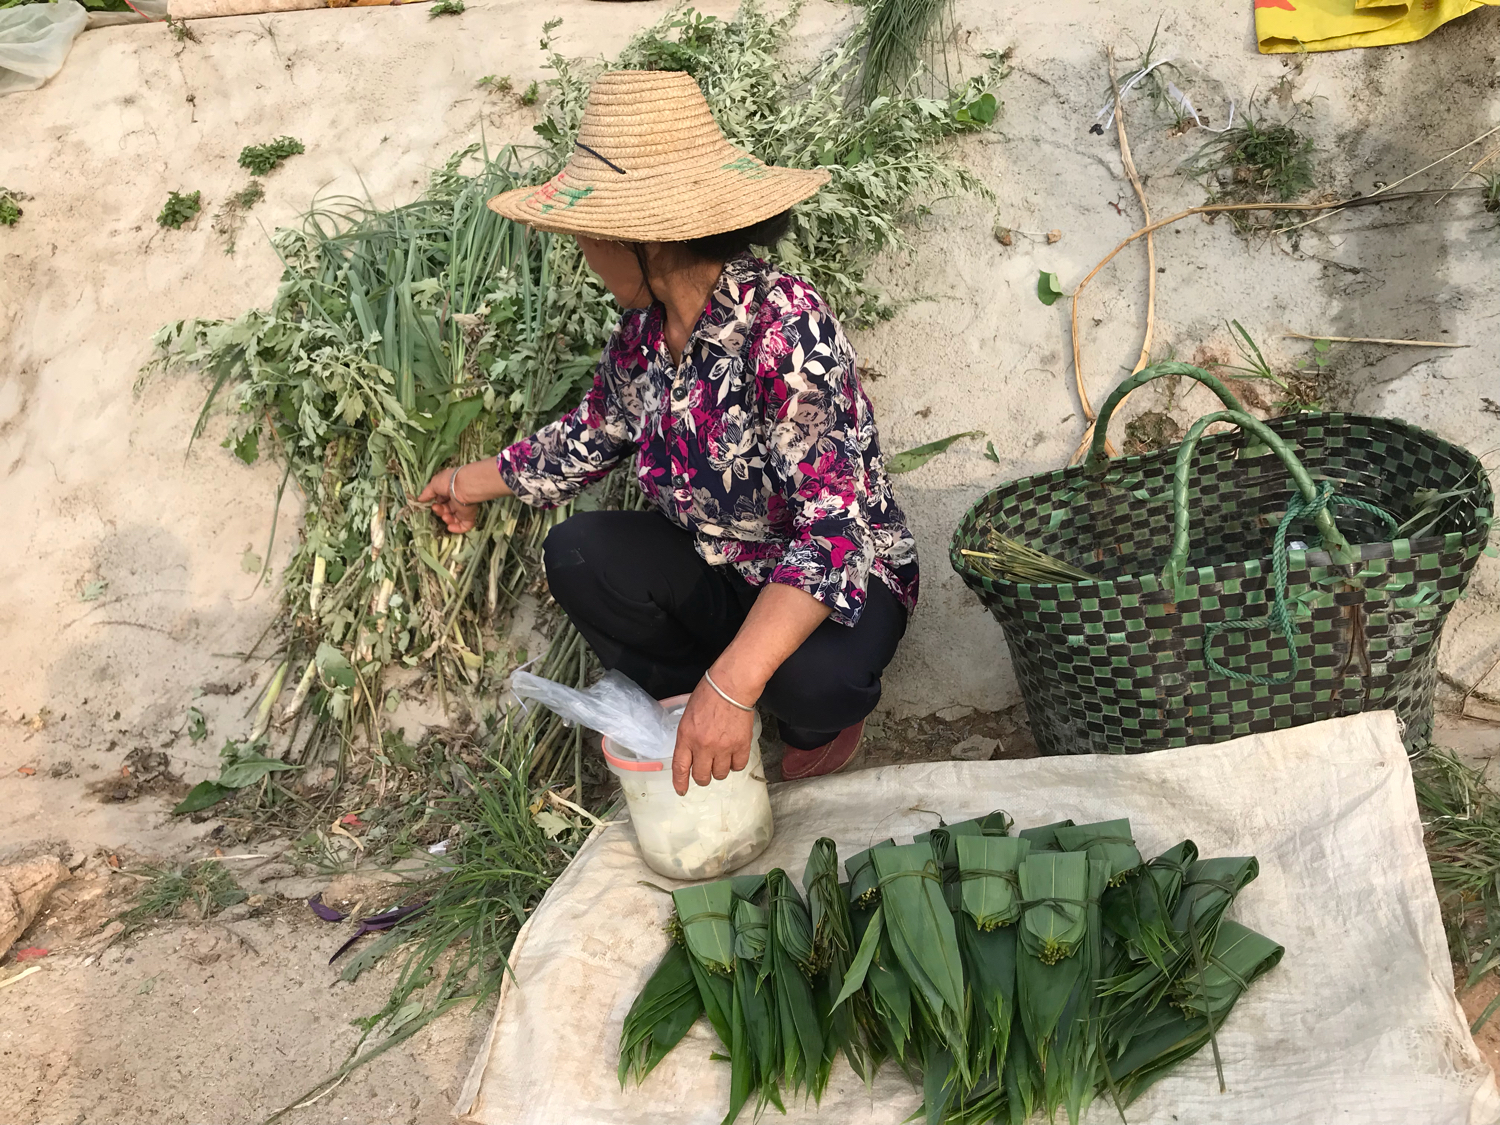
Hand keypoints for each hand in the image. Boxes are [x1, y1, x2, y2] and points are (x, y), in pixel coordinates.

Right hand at [418, 467, 479, 533]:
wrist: (464, 487)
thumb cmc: (448, 482)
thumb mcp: (434, 484)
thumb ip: (427, 493)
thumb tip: (419, 499)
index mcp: (451, 491)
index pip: (443, 500)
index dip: (437, 503)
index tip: (432, 503)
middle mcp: (457, 500)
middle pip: (447, 510)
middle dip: (440, 511)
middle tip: (436, 508)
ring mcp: (464, 509)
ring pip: (454, 518)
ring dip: (447, 519)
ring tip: (445, 516)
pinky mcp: (469, 516)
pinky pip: (464, 526)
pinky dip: (457, 529)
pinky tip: (450, 527)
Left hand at [672, 677, 755, 795]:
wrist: (732, 686)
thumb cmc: (709, 694)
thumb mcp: (688, 716)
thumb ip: (688, 737)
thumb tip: (691, 754)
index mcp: (686, 737)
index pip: (680, 767)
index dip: (680, 782)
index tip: (681, 790)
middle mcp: (703, 746)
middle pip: (702, 776)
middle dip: (702, 777)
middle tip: (706, 770)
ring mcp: (723, 747)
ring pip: (720, 774)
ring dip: (720, 769)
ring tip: (721, 757)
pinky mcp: (741, 746)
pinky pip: (738, 766)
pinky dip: (736, 764)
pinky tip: (734, 754)